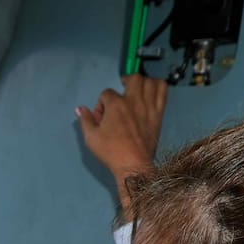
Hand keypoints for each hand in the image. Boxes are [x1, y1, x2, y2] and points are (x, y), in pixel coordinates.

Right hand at [76, 74, 167, 210]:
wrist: (133, 165)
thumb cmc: (111, 151)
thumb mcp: (91, 137)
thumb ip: (86, 120)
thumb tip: (80, 109)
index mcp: (115, 104)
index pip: (106, 93)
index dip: (101, 104)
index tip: (101, 118)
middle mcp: (133, 100)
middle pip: (133, 78)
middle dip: (125, 81)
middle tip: (122, 90)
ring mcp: (148, 106)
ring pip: (150, 82)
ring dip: (143, 82)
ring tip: (138, 90)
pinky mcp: (158, 114)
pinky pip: (163, 92)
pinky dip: (158, 87)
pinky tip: (152, 92)